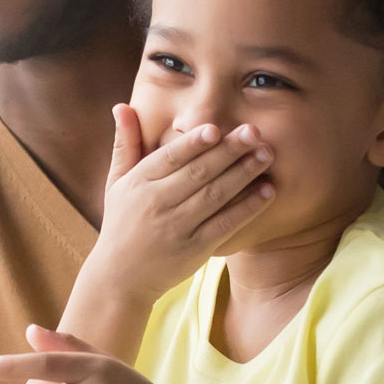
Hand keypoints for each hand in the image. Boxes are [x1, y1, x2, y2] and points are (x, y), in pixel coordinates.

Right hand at [80, 106, 272, 305]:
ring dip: (244, 174)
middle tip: (255, 132)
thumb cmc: (121, 222)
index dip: (194, 143)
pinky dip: (248, 207)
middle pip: (198, 173)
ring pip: (215, 196)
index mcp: (139, 183)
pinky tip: (268, 191)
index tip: (216, 128)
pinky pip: (226, 224)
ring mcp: (178, 228)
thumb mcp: (116, 182)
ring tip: (266, 154)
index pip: (170, 157)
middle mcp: (157, 204)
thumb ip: (125, 144)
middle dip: (229, 151)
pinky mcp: (196, 249)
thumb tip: (121, 105)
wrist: (120, 278)